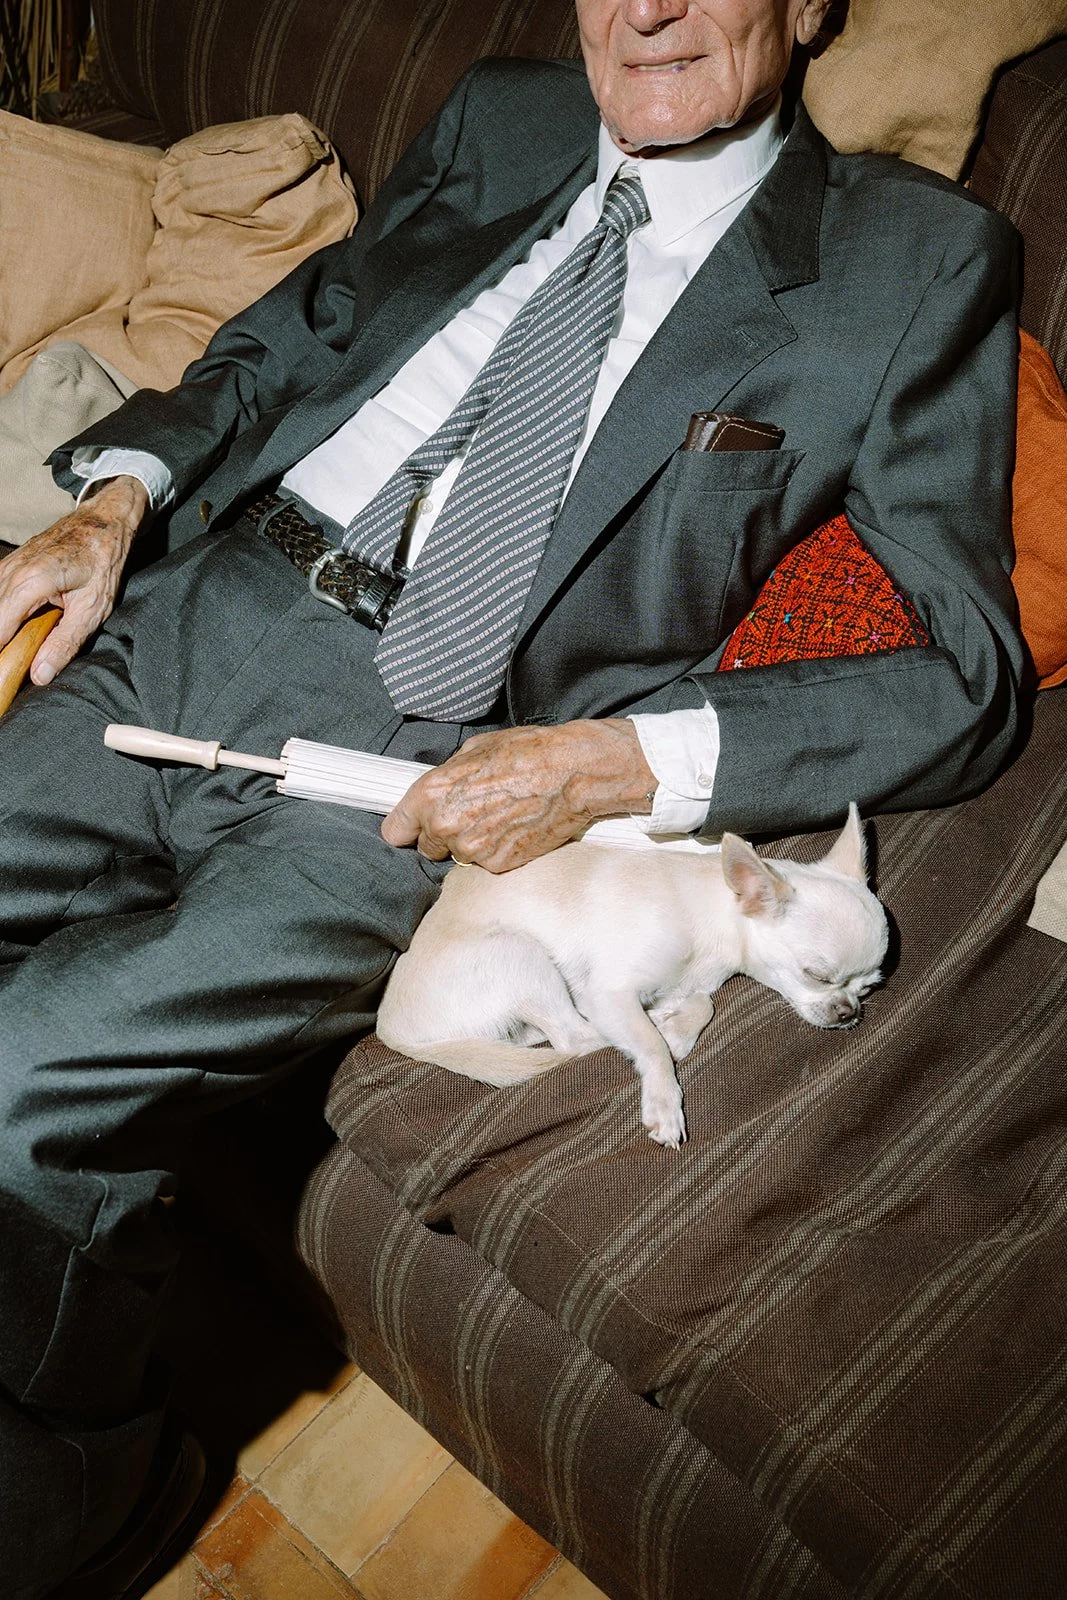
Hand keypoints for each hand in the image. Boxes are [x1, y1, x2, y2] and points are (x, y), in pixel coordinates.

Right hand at [0, 475, 148, 684]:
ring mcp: (6, 566)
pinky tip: (13, 632)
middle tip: (7, 678)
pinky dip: (3, 616)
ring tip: (11, 659)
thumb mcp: (91, 610)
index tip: (2, 683)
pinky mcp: (9, 566)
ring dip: (3, 632)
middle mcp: (11, 572)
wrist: (101, 523)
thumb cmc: (101, 563)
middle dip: (0, 648)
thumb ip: (64, 644)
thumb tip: (40, 675)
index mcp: (29, 584)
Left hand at [381, 718, 656, 872]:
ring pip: (459, 856)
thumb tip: (439, 792)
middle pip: (428, 847)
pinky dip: (498, 850)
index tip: (415, 827)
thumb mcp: (474, 750)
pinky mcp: (499, 865)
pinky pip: (487, 864)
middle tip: (473, 814)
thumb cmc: (526, 753)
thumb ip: (446, 778)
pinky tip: (514, 829)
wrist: (572, 773)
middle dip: (444, 834)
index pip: (395, 830)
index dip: (407, 827)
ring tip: (500, 817)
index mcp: (432, 794)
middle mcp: (446, 826)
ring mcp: (473, 850)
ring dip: (473, 842)